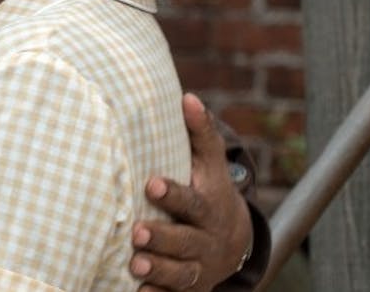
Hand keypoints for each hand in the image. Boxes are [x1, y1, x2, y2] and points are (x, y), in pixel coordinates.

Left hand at [130, 94, 252, 291]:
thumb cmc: (211, 192)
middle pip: (186, 240)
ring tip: (136, 264)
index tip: (151, 183)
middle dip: (163, 237)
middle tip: (136, 232)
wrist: (234, 243)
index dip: (173, 194)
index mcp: (209, 206)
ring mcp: (198, 266)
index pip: (192, 201)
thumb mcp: (210, 166)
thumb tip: (187, 97)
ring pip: (182, 272)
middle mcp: (206, 239)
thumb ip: (200, 134)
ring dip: (160, 270)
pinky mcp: (188, 287)